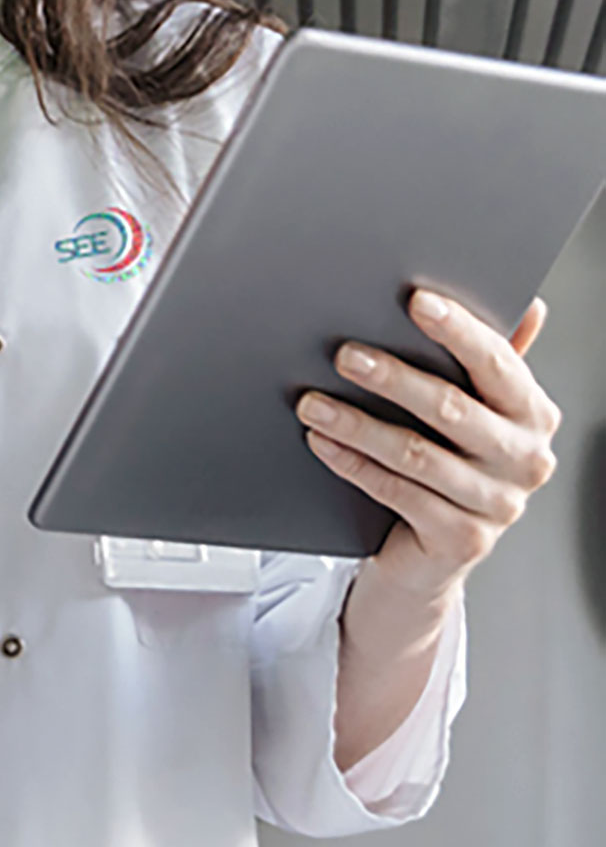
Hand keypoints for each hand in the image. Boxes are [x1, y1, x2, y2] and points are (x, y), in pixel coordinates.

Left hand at [296, 290, 561, 603]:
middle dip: (393, 377)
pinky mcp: (462, 540)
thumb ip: (495, 355)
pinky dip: (353, 464)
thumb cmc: (455, 456)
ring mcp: (498, 505)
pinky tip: (322, 441)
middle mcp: (526, 460)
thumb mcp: (477, 404)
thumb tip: (528, 305)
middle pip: (451, 408)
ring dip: (357, 424)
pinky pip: (397, 493)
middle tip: (344, 354)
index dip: (458, 329)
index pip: (498, 362)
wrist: (439, 546)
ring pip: (415, 454)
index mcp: (533, 413)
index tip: (416, 300)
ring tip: (313, 402)